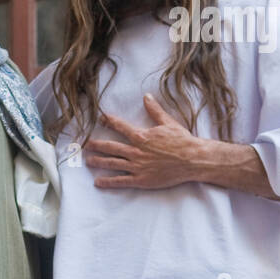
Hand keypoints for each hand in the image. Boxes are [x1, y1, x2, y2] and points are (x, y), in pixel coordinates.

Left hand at [86, 94, 207, 189]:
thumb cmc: (182, 141)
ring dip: (98, 161)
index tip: (99, 119)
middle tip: (85, 144)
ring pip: (112, 163)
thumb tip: (146, 96)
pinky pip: (121, 181)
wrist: (193, 160)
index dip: (108, 122)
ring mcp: (137, 166)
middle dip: (96, 145)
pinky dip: (108, 182)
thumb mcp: (168, 123)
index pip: (120, 127)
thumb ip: (155, 111)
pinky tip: (98, 182)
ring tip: (88, 160)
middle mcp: (136, 151)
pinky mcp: (141, 179)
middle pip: (110, 147)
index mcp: (141, 136)